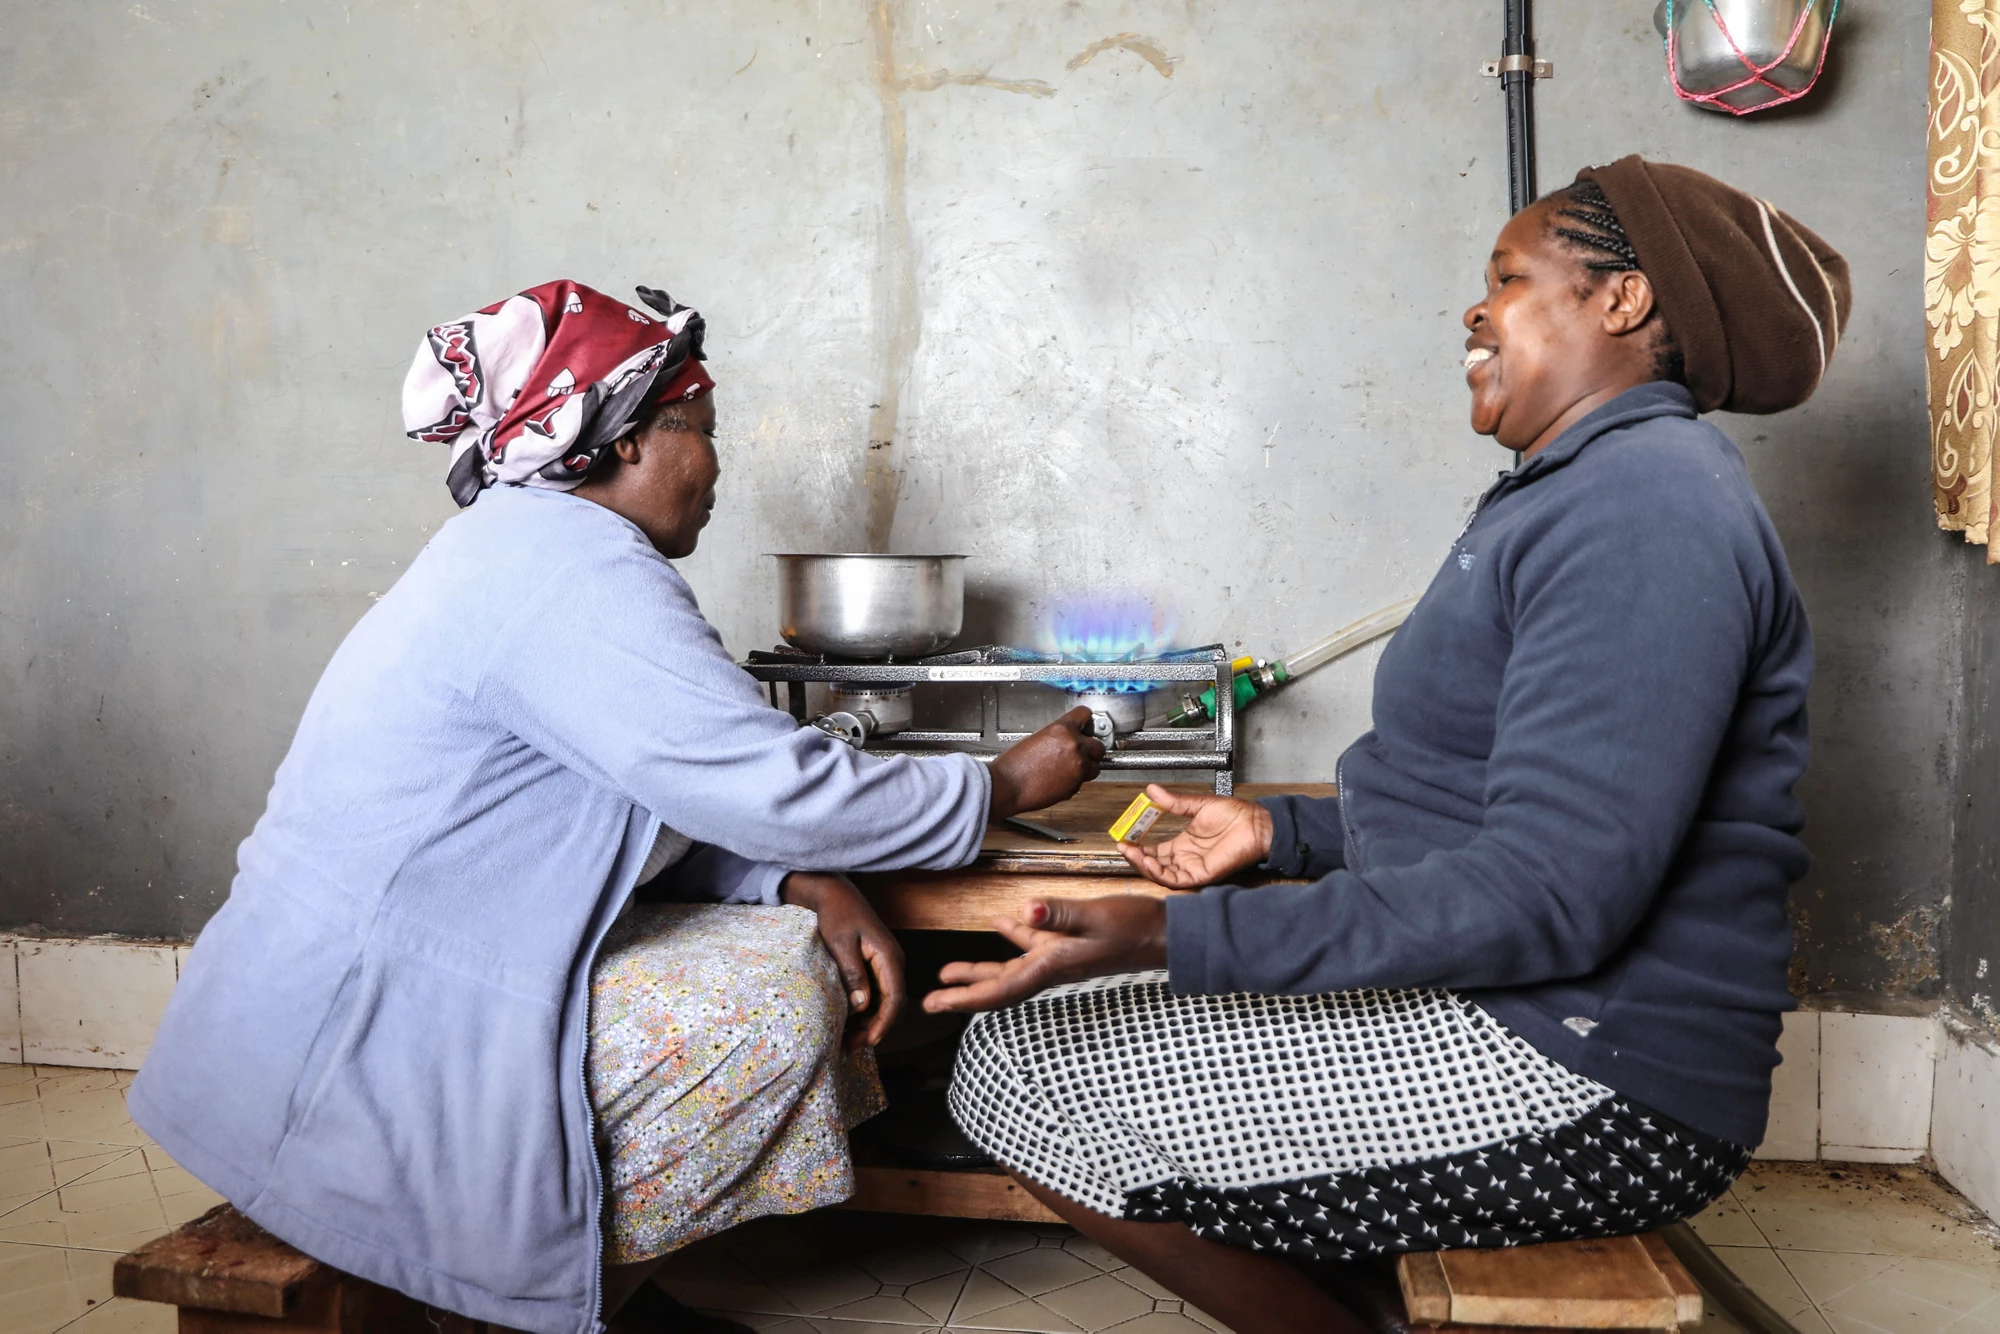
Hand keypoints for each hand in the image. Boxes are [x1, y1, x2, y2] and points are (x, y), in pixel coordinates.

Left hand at [780, 872, 904, 1050]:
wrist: (835, 893)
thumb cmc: (837, 914)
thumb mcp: (841, 944)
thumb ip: (853, 974)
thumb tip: (861, 1006)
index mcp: (890, 958)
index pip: (895, 999)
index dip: (883, 1024)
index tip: (867, 1042)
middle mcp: (894, 963)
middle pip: (893, 1005)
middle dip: (876, 1029)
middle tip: (851, 1047)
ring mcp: (886, 965)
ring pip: (885, 1002)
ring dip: (870, 1023)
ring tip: (847, 1039)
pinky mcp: (876, 966)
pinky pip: (877, 994)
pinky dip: (865, 1011)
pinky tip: (848, 1021)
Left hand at [921, 895, 1166, 1013]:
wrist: (1166, 934)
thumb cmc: (1135, 928)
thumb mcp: (1096, 917)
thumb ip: (1060, 914)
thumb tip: (1025, 909)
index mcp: (1052, 967)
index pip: (1000, 990)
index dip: (965, 997)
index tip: (935, 1004)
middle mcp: (1051, 967)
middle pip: (998, 986)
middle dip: (964, 992)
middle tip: (931, 1001)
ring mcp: (1060, 956)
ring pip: (1011, 967)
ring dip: (980, 968)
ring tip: (950, 969)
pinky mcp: (1070, 943)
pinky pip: (1033, 944)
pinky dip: (1014, 935)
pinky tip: (1001, 923)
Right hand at [988, 707, 1105, 817]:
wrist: (1008, 785)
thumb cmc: (1015, 764)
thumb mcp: (1038, 738)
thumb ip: (1059, 737)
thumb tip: (1071, 739)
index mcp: (1062, 729)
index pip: (1085, 714)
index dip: (1085, 722)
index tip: (1087, 727)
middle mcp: (1074, 746)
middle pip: (1098, 746)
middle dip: (1091, 750)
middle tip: (1080, 753)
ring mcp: (1078, 767)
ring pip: (1095, 767)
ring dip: (1086, 768)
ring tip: (1069, 768)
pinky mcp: (1076, 785)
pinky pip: (1082, 782)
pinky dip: (1075, 782)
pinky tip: (1060, 780)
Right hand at [1118, 783, 1272, 888]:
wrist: (1256, 822)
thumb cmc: (1236, 814)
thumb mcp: (1197, 805)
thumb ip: (1173, 802)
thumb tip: (1152, 790)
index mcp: (1185, 844)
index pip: (1156, 851)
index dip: (1139, 847)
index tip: (1125, 839)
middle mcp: (1187, 858)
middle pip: (1155, 865)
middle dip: (1137, 858)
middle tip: (1123, 847)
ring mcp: (1193, 868)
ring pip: (1162, 875)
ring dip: (1144, 866)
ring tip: (1131, 853)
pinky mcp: (1202, 875)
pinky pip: (1176, 880)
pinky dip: (1160, 874)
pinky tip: (1149, 861)